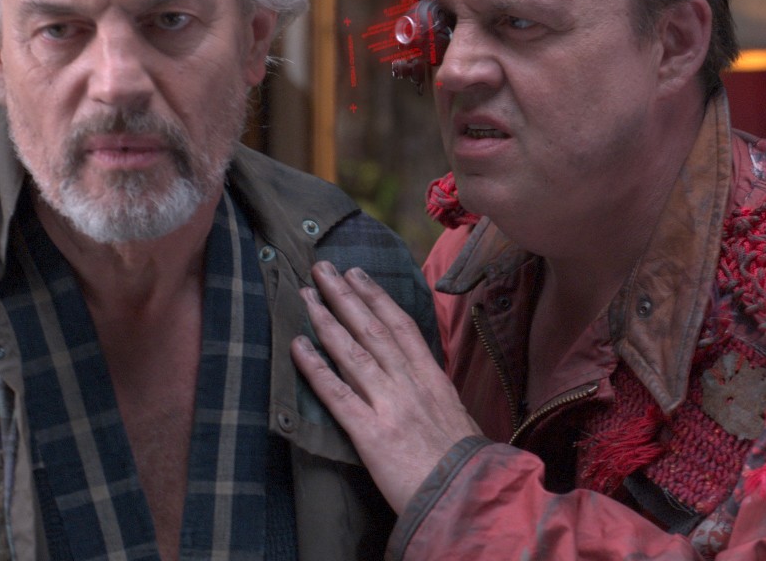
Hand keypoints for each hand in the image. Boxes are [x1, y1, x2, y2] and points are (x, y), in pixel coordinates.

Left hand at [291, 260, 483, 509]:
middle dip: (345, 295)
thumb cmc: (464, 465)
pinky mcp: (370, 433)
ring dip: (326, 320)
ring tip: (306, 295)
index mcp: (433, 380)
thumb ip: (435, 396)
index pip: (401, 327)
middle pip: (373, 329)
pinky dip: (315, 368)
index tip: (358, 275)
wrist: (468, 496)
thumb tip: (421, 381)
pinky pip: (337, 394)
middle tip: (322, 268)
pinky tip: (297, 347)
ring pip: (353, 352)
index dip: (377, 298)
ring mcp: (390, 406)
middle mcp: (410, 384)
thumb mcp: (457, 419)